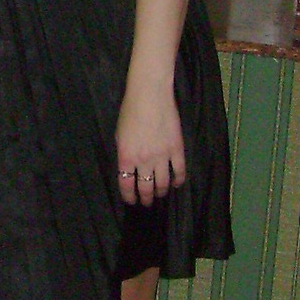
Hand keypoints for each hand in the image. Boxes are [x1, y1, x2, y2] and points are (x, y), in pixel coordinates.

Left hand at [115, 77, 185, 204]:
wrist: (150, 96)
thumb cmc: (130, 112)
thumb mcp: (120, 135)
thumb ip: (125, 154)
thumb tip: (128, 168)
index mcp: (126, 157)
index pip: (126, 185)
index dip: (128, 196)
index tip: (131, 201)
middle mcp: (144, 161)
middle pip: (145, 187)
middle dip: (145, 198)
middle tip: (146, 202)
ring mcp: (162, 157)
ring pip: (163, 183)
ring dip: (160, 192)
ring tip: (159, 195)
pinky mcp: (177, 150)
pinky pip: (179, 171)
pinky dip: (178, 181)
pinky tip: (176, 184)